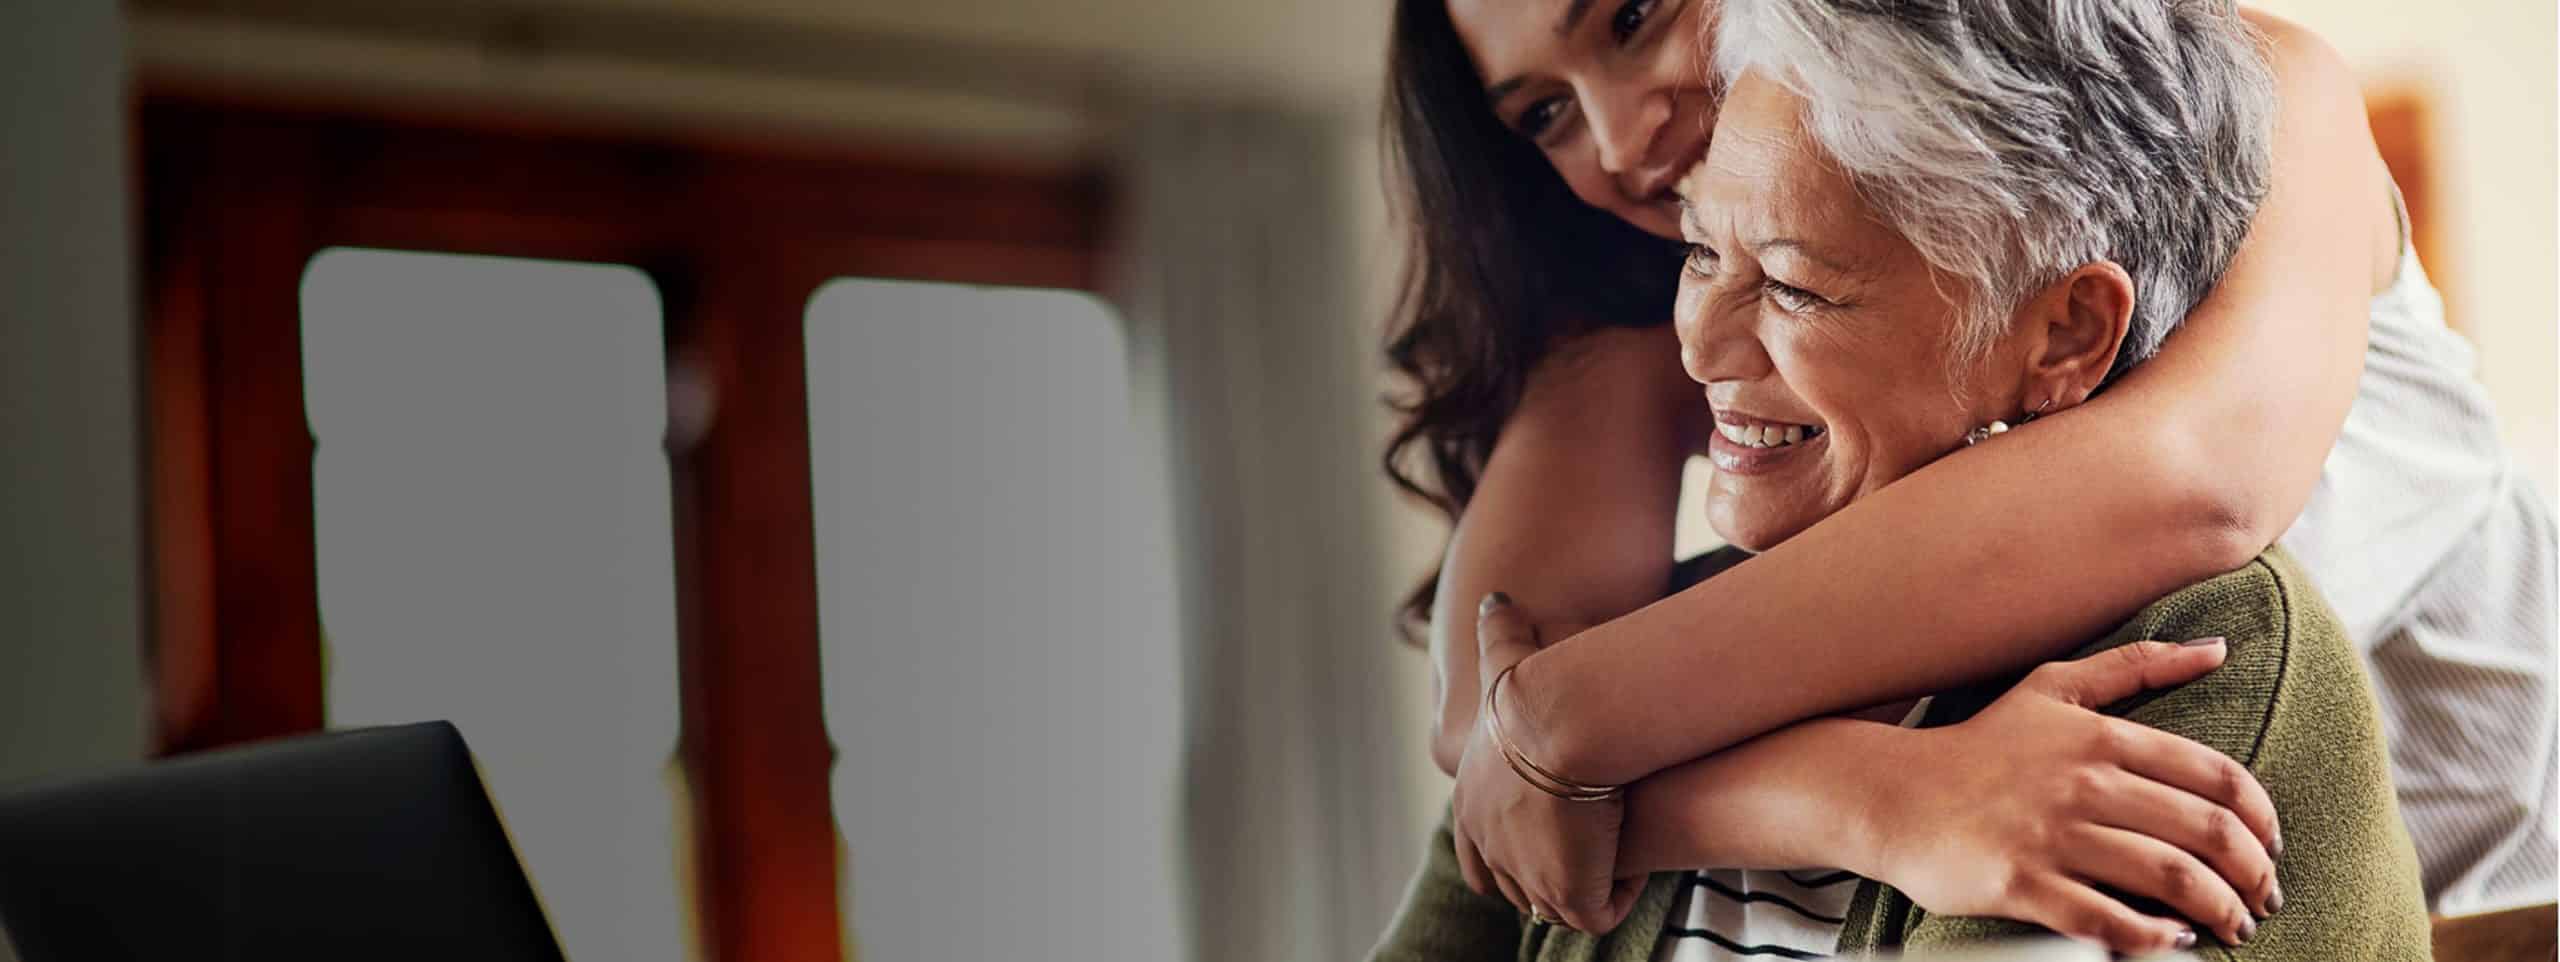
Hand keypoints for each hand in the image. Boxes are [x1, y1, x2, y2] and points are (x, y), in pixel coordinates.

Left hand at [1448, 594, 1642, 933]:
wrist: (1561, 722)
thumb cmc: (1538, 691)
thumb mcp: (1509, 661)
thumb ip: (1499, 633)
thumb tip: (1495, 598)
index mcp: (1471, 806)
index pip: (1477, 854)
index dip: (1507, 853)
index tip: (1546, 837)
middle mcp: (1489, 848)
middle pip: (1516, 886)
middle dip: (1551, 874)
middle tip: (1591, 848)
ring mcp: (1526, 877)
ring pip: (1556, 903)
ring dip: (1587, 882)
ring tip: (1618, 854)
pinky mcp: (1569, 895)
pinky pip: (1597, 912)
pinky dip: (1619, 893)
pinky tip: (1638, 862)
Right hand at [1867, 639, 2281, 953]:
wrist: (1891, 796)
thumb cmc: (1980, 746)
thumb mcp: (2054, 689)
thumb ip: (2137, 666)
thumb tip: (2218, 648)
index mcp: (2101, 737)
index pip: (2215, 777)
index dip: (2261, 819)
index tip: (2271, 847)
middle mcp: (2083, 783)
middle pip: (2204, 833)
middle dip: (2252, 875)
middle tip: (2263, 899)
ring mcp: (2051, 835)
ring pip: (2168, 877)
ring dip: (2218, 911)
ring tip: (2232, 928)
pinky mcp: (2020, 883)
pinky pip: (2106, 919)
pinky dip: (2152, 938)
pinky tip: (2170, 942)